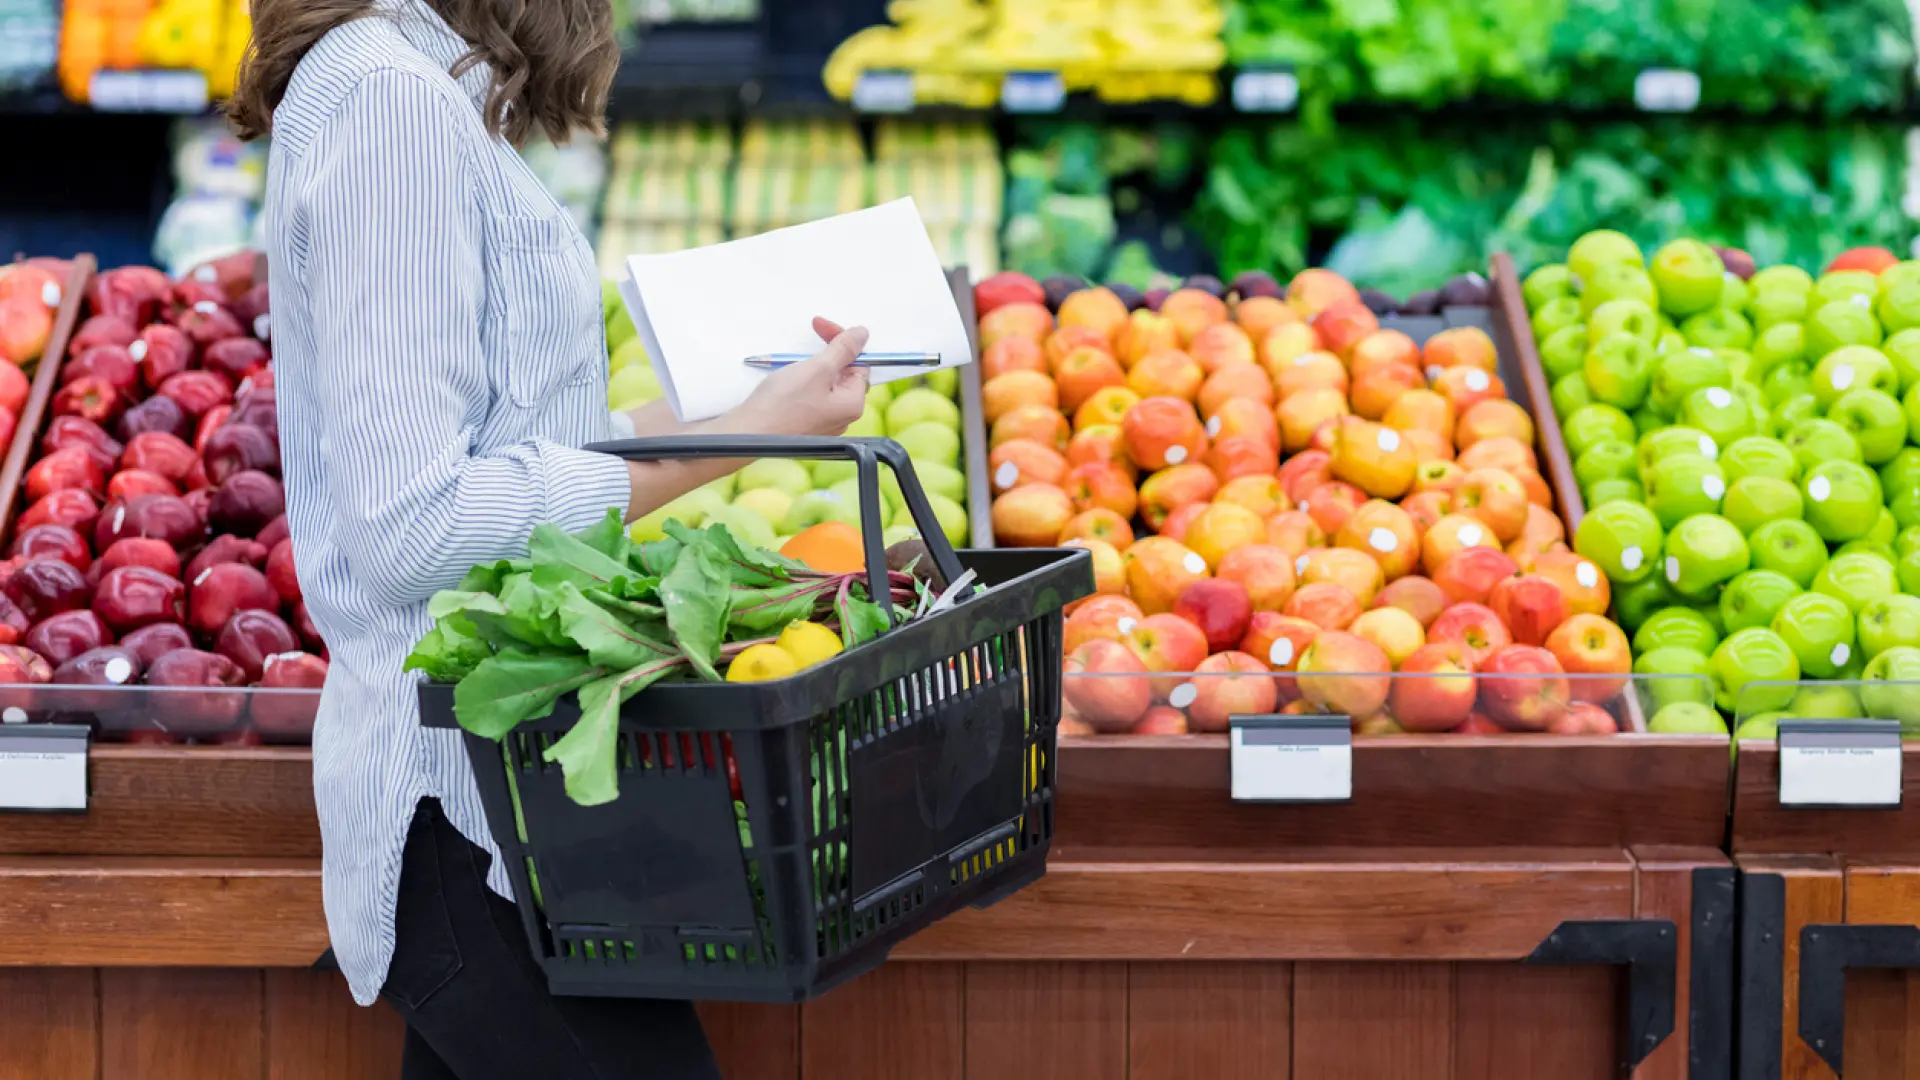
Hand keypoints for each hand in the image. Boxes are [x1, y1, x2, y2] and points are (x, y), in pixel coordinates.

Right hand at [736, 318, 870, 436]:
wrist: (748, 433)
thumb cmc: (782, 405)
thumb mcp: (817, 368)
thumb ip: (843, 350)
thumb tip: (862, 335)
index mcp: (852, 404)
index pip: (859, 364)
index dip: (842, 342)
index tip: (822, 328)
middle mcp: (841, 417)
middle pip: (842, 373)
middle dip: (827, 352)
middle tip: (808, 337)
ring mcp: (822, 422)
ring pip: (824, 383)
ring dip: (811, 366)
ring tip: (792, 362)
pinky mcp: (803, 423)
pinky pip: (809, 395)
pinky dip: (801, 381)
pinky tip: (787, 378)